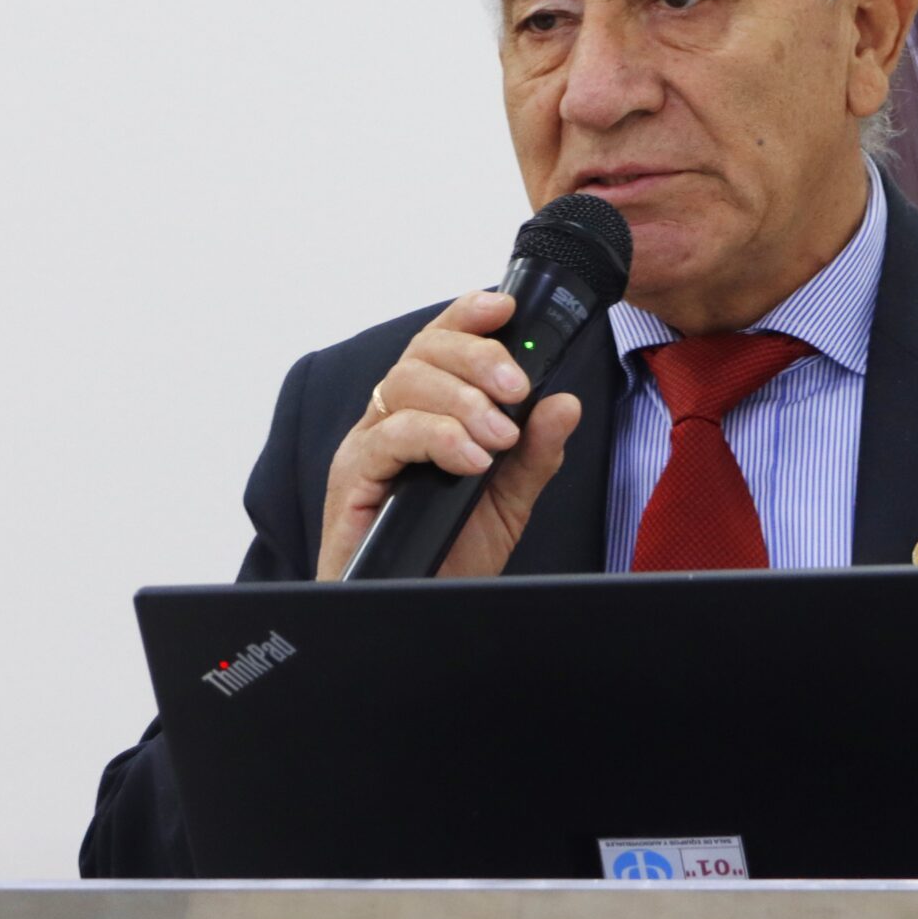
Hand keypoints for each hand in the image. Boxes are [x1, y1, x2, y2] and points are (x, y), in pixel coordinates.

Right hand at [316, 289, 583, 580]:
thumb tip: (564, 404)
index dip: (469, 316)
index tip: (506, 307)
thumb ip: (534, 451)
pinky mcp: (353, 478)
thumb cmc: (450, 557)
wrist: (423, 611)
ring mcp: (368, 447)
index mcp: (425, 412)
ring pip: (404, 384)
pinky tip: (470, 460)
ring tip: (498, 438)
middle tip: (516, 391)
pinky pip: (389, 436)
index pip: (440, 343)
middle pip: (422, 353)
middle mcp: (391, 420)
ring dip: (462, 402)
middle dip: (477, 359)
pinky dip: (437, 438)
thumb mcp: (509, 500)